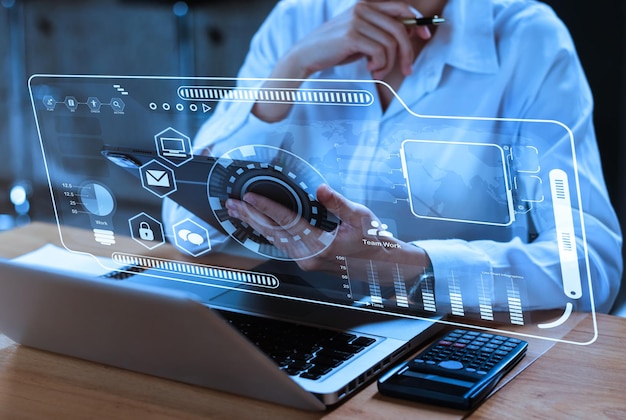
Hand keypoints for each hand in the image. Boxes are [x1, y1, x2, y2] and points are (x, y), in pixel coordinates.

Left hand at [225, 184, 429, 276]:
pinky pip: (282, 246)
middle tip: (232, 205)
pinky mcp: (307, 261)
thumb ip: (338, 203)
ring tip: (238, 213)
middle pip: (273, 233)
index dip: (267, 207)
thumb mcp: (361, 217)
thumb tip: (320, 189)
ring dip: (255, 225)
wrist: (382, 265)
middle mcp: (310, 256)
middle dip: (250, 217)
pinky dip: (268, 233)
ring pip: (275, 241)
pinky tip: (258, 225)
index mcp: (322, 244)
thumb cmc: (373, 241)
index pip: (287, 221)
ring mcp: (307, 261)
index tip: (250, 197)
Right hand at [284, 1, 431, 79]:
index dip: (417, 21)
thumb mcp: (362, 36)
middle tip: (407, 70)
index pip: (401, 8)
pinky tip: (370, 69)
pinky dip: (380, 65)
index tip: (425, 36)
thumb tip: (409, 32)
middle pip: (399, 28)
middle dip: (407, 52)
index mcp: (366, 4)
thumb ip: (381, 32)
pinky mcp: (352, 35)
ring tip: (378, 72)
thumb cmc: (336, 48)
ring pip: (390, 44)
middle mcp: (362, 8)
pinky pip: (380, 52)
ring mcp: (357, 20)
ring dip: (389, 64)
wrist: (307, 56)